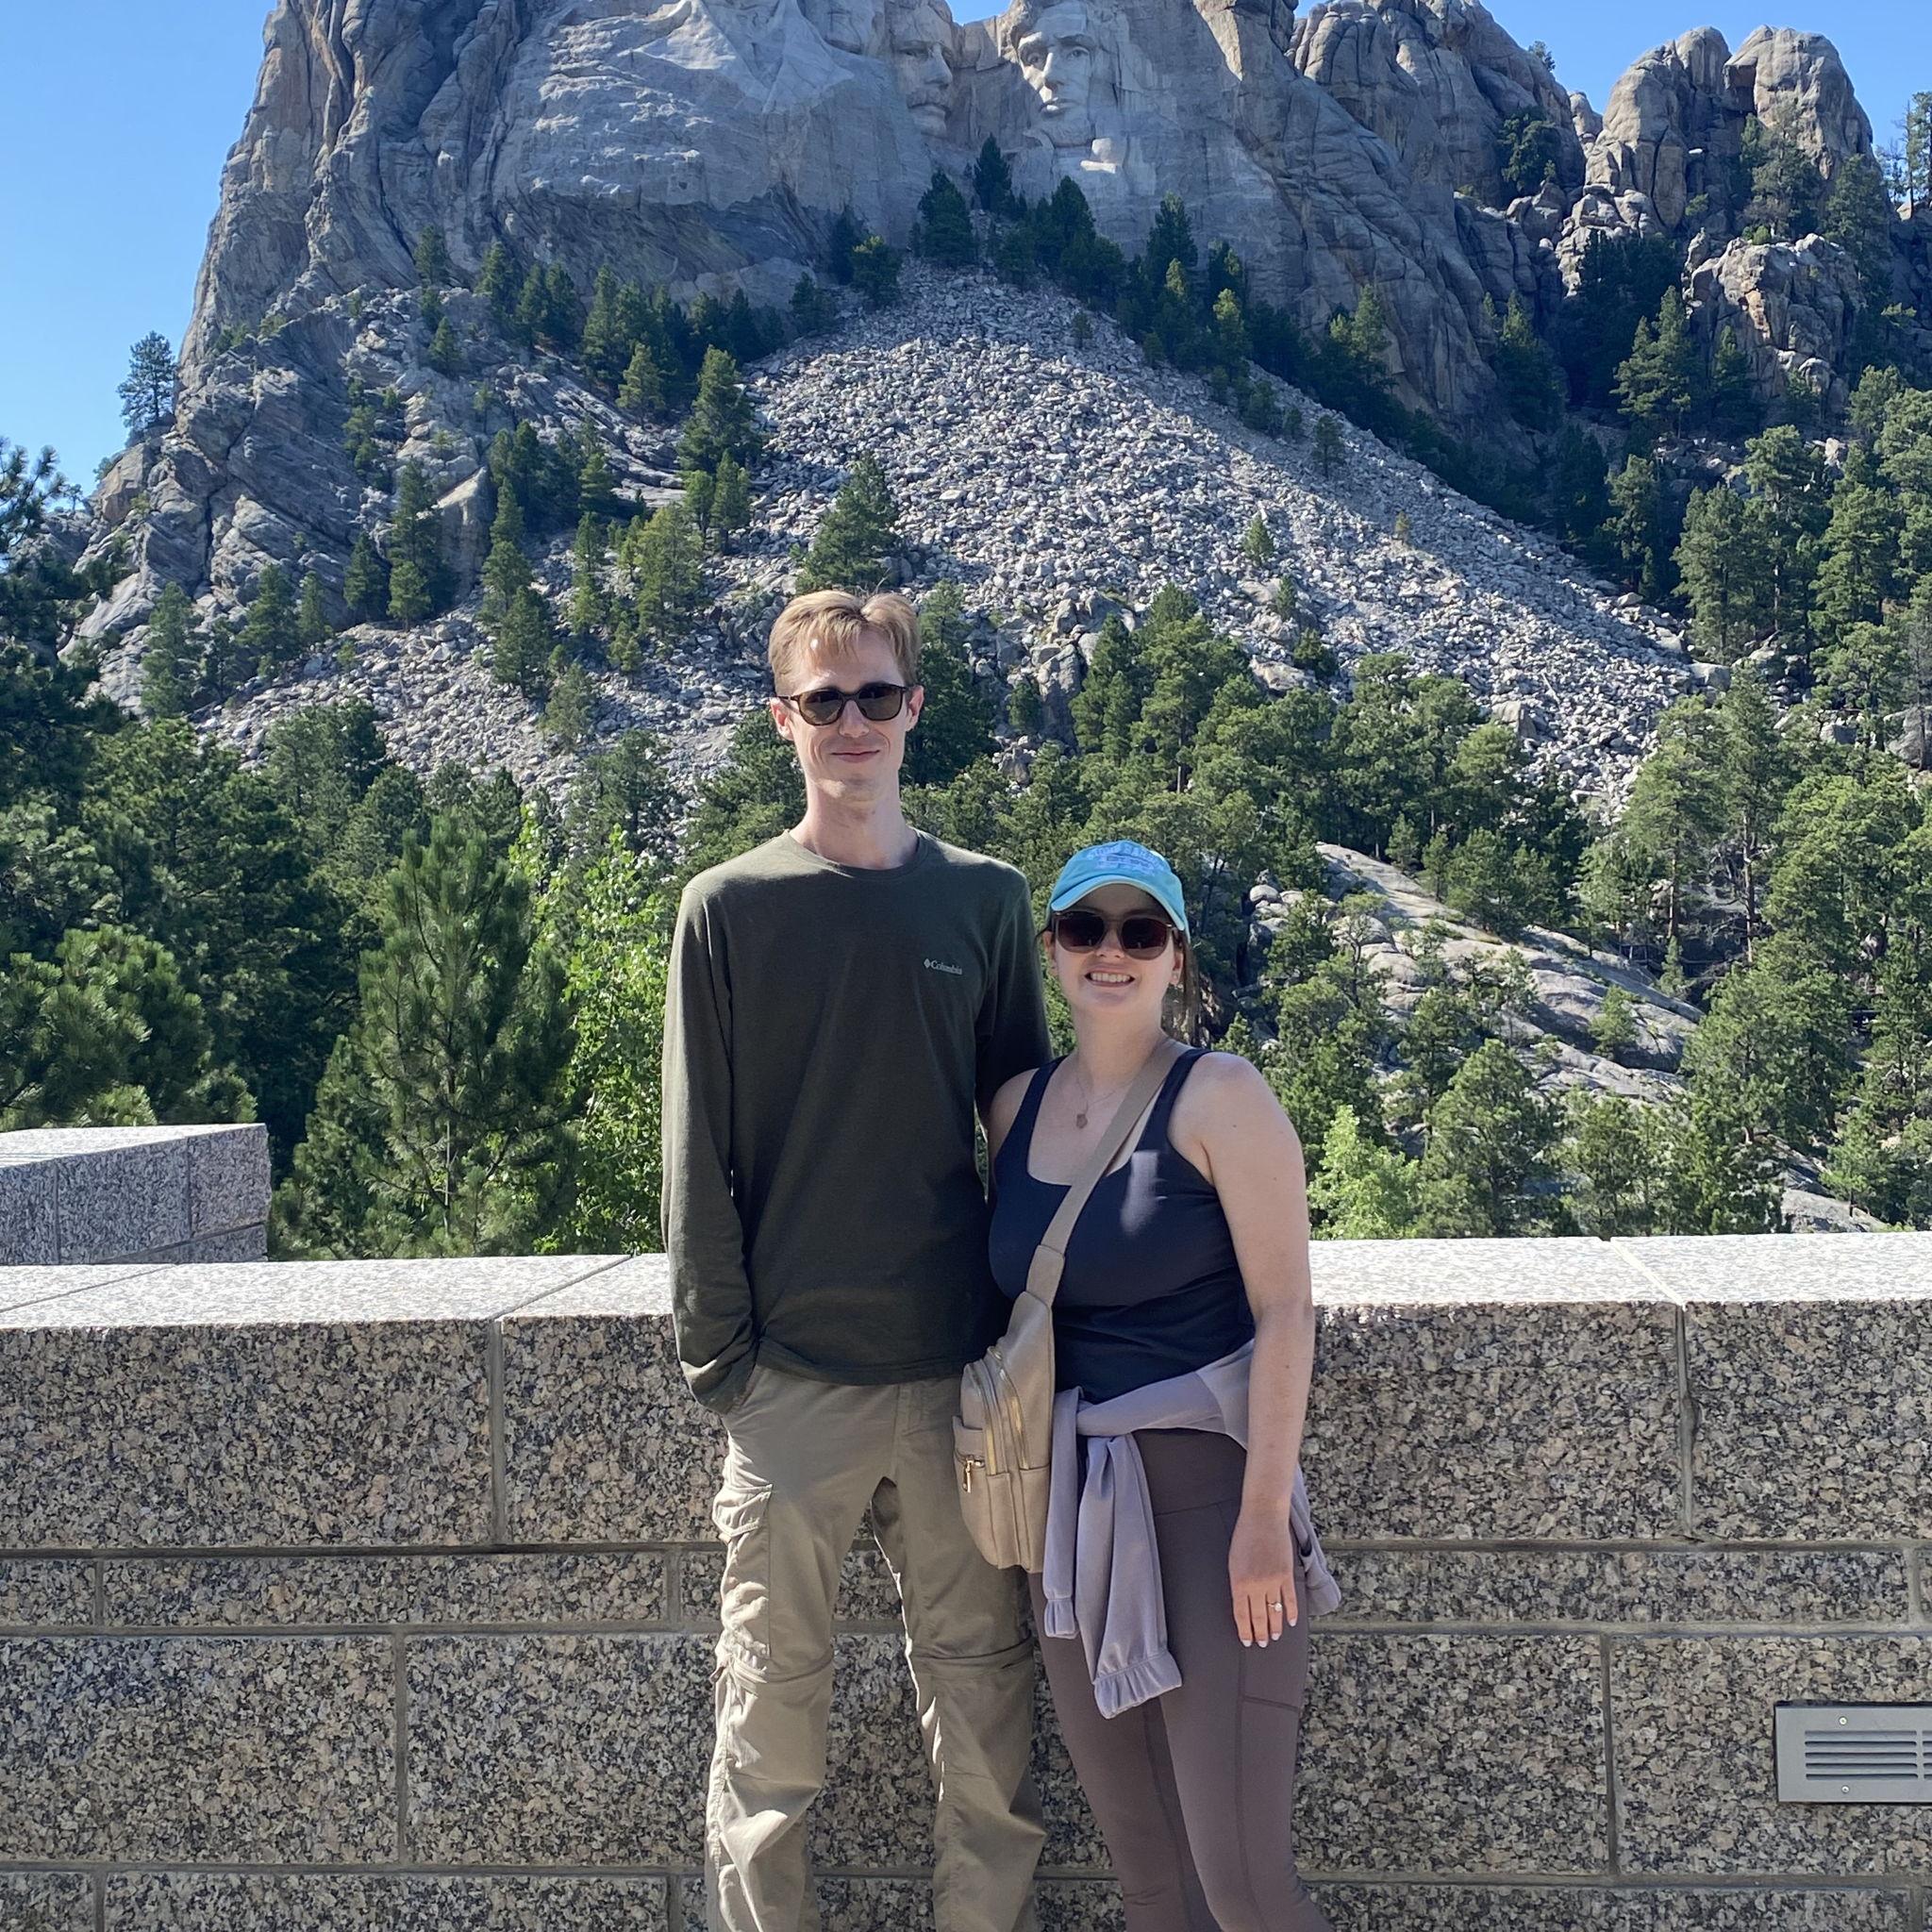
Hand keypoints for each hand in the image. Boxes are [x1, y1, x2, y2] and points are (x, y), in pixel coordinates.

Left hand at [1228, 1504, 1297, 1647]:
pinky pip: (1290, 1600)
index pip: (1241, 1615)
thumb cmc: (1245, 1536)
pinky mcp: (1287, 1574)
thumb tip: (1243, 1604)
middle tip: (1262, 1644)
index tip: (1247, 1641)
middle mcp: (1256, 1585)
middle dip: (1260, 1634)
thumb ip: (1238, 1584)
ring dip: (1275, 1627)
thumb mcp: (1234, 1561)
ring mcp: (1273, 1581)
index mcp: (1239, 1582)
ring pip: (1275, 1612)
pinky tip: (1291, 1622)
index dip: (1245, 1631)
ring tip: (1274, 1638)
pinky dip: (1291, 1613)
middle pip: (1258, 1617)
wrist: (1263, 1517)